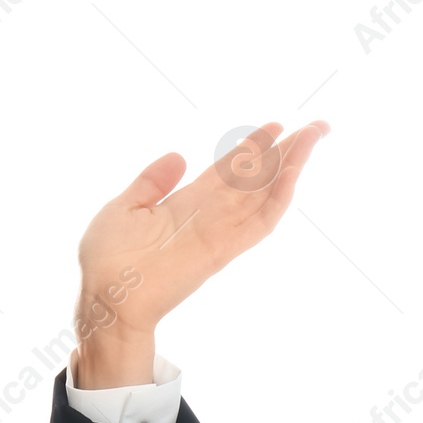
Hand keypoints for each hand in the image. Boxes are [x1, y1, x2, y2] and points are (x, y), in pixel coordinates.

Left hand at [71, 121, 330, 383]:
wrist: (105, 297)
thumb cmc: (106, 260)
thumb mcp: (123, 208)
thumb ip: (151, 182)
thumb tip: (179, 156)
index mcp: (185, 202)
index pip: (228, 170)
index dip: (251, 148)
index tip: (275, 125)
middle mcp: (208, 215)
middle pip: (255, 177)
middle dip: (285, 151)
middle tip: (317, 125)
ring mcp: (219, 231)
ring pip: (265, 193)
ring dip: (291, 165)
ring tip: (313, 136)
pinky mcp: (224, 249)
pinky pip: (260, 222)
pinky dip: (279, 196)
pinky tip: (294, 171)